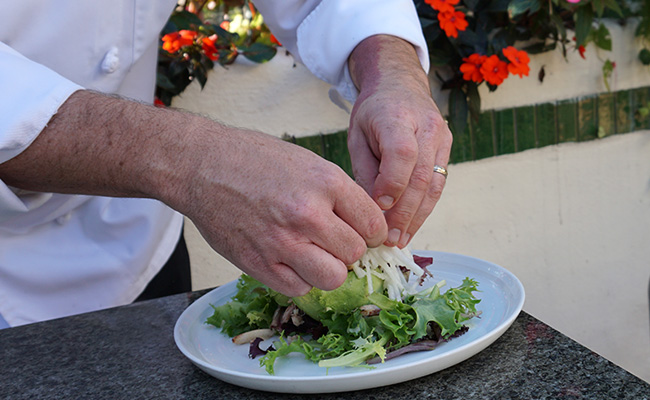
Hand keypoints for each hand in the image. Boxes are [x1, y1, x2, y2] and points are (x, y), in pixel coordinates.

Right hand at [0, 90, 386, 297]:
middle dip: (350, 249)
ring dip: (329, 268)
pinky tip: (291, 261)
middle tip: (335, 240)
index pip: (374, 223)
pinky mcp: (258, 263)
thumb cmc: (255, 159)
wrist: (202, 165)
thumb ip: (339, 194)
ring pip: (333, 277)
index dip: (373, 230)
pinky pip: (298, 288)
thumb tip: (367, 226)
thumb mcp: (307, 162)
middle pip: (356, 253)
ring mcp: (281, 242)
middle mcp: (307, 214)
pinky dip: (300, 279)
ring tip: (317, 254)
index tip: (365, 231)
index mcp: (325, 182)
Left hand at [348, 35, 451, 247]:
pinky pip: (438, 184)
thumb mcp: (358, 136)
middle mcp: (427, 126)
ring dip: (417, 217)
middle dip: (404, 213)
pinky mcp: (448, 148)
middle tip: (389, 239)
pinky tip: (411, 226)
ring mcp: (442, 137)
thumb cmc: (373, 113)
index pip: (402, 154)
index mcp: (397, 117)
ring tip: (400, 239)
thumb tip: (372, 210)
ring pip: (434, 184)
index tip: (377, 210)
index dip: (392, 185)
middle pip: (421, 176)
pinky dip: (425, 208)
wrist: (400, 85)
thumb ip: (366, 170)